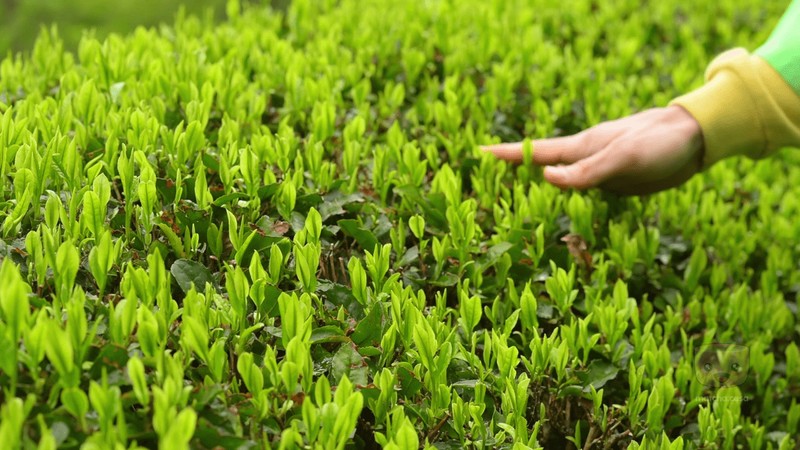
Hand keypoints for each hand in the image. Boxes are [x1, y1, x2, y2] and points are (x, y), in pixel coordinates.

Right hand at [482, 105, 704, 194]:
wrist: (695, 139)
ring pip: (562, 187)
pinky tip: (563, 218)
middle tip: (486, 183)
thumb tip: (546, 179)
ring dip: (539, 193)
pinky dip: (568, 207)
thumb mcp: (624, 157)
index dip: (507, 154)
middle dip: (515, 173)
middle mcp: (585, 161)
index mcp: (582, 148)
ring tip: (514, 206)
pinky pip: (584, 199)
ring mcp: (599, 174)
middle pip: (543, 170)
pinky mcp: (614, 186)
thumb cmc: (659, 142)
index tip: (479, 153)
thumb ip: (587, 171)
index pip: (537, 152)